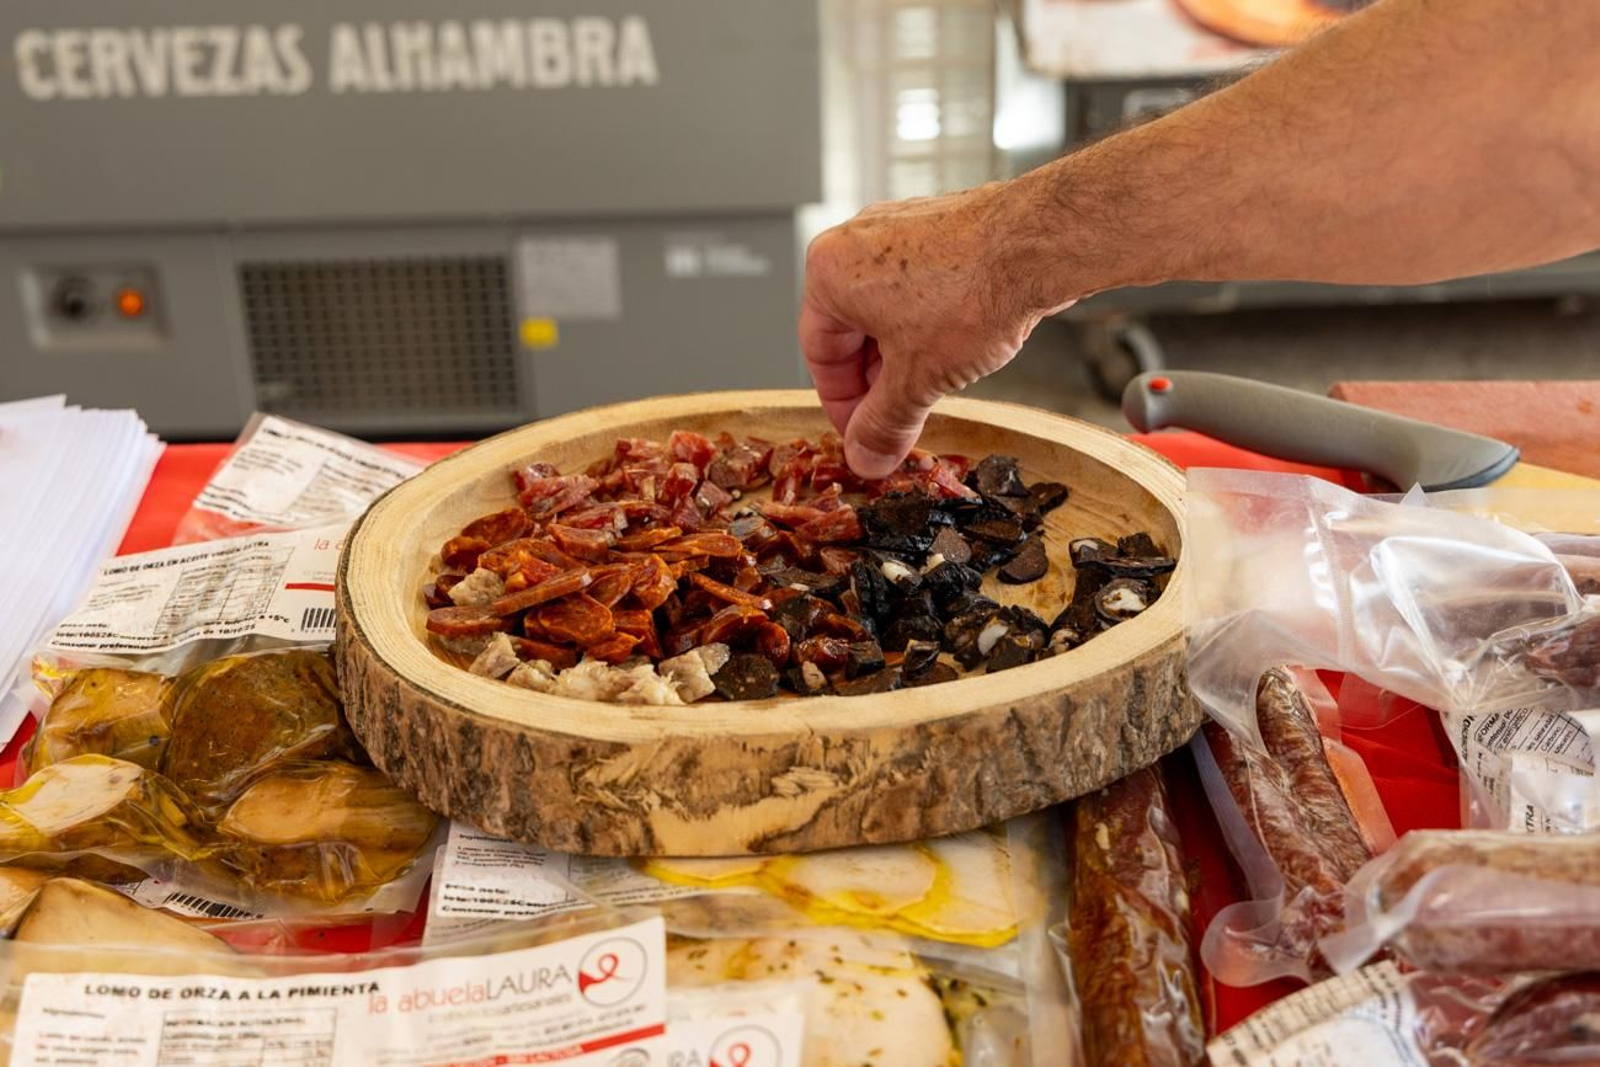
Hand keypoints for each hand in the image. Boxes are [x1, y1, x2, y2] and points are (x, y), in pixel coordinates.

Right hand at [799, 181, 1073, 478]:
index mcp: (829, 272)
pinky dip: (927, 325)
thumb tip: (867, 456)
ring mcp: (899, 229)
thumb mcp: (917, 380)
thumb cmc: (973, 290)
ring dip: (903, 358)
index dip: (841, 405)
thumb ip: (884, 425)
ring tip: (931, 389)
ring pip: (888, 311)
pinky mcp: (938, 228)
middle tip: (897, 421)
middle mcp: (857, 241)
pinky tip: (955, 351)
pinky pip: (918, 288)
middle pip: (852, 332)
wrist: (1038, 245)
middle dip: (876, 384)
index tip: (861, 432)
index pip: (819, 354)